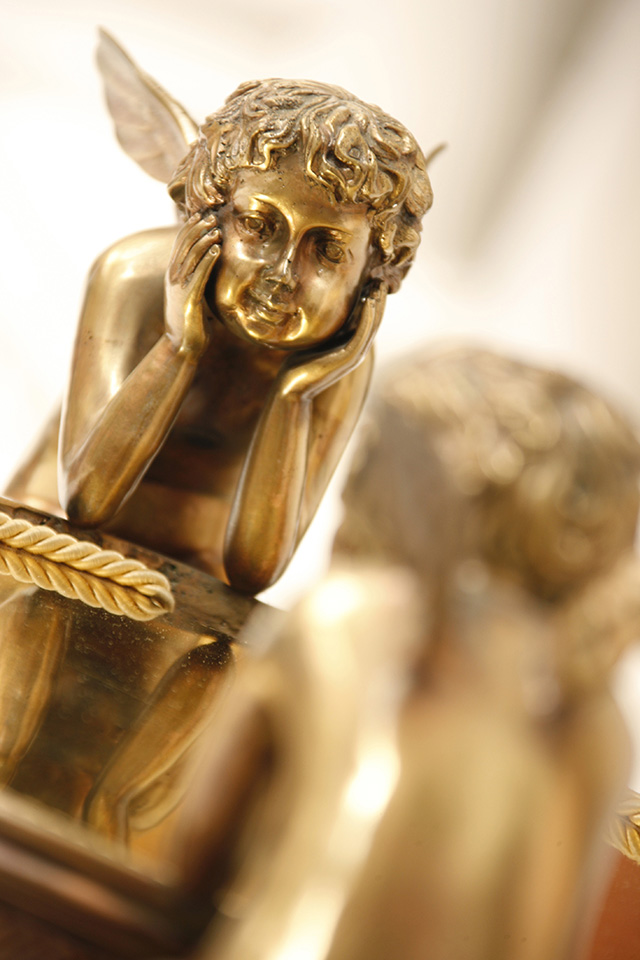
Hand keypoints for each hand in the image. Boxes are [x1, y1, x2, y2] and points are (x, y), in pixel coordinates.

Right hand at [165, 210, 220, 359]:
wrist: (182, 346)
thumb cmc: (192, 323)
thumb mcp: (195, 297)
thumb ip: (201, 283)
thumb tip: (213, 275)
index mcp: (174, 275)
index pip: (180, 245)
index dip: (190, 228)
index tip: (203, 214)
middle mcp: (174, 277)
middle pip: (184, 245)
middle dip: (197, 228)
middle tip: (211, 215)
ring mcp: (179, 287)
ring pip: (190, 256)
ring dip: (204, 240)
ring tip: (216, 228)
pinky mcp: (189, 298)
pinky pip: (198, 274)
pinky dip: (208, 260)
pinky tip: (217, 250)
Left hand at [279, 281, 387, 399]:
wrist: (292, 385)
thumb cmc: (300, 362)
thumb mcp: (317, 337)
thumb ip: (328, 325)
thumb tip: (327, 305)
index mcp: (350, 343)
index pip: (365, 318)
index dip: (370, 298)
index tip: (372, 278)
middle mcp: (356, 348)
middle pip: (373, 320)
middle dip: (378, 299)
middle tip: (381, 278)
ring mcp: (354, 354)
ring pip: (372, 326)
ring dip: (377, 306)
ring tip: (379, 286)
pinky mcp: (349, 358)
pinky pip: (362, 334)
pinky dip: (368, 317)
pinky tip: (369, 301)